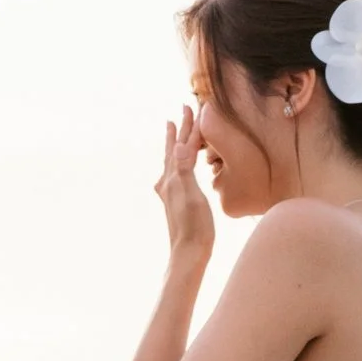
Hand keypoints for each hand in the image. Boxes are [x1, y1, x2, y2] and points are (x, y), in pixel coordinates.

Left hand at [156, 107, 214, 263]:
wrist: (188, 253)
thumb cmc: (193, 226)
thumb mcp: (191, 196)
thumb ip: (184, 170)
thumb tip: (178, 146)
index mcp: (172, 178)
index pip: (183, 145)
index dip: (189, 127)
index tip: (191, 107)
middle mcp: (168, 183)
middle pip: (174, 150)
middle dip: (178, 131)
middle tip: (180, 112)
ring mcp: (171, 193)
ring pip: (172, 161)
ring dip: (174, 145)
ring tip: (172, 133)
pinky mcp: (177, 203)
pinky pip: (177, 174)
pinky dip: (177, 164)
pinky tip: (174, 172)